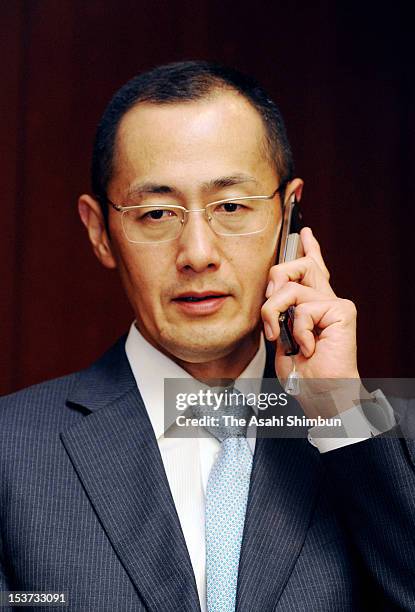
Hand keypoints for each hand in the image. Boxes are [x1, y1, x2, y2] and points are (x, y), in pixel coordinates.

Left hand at [261, 228, 359, 413]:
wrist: (321, 394)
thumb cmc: (304, 373)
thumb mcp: (281, 336)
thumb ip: (279, 311)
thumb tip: (271, 294)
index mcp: (313, 305)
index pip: (312, 269)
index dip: (309, 249)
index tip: (305, 231)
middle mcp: (326, 300)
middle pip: (296, 266)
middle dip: (273, 282)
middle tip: (271, 311)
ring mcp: (335, 304)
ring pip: (290, 289)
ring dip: (275, 315)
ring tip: (282, 338)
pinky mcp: (341, 311)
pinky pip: (303, 309)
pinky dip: (297, 332)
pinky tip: (307, 346)